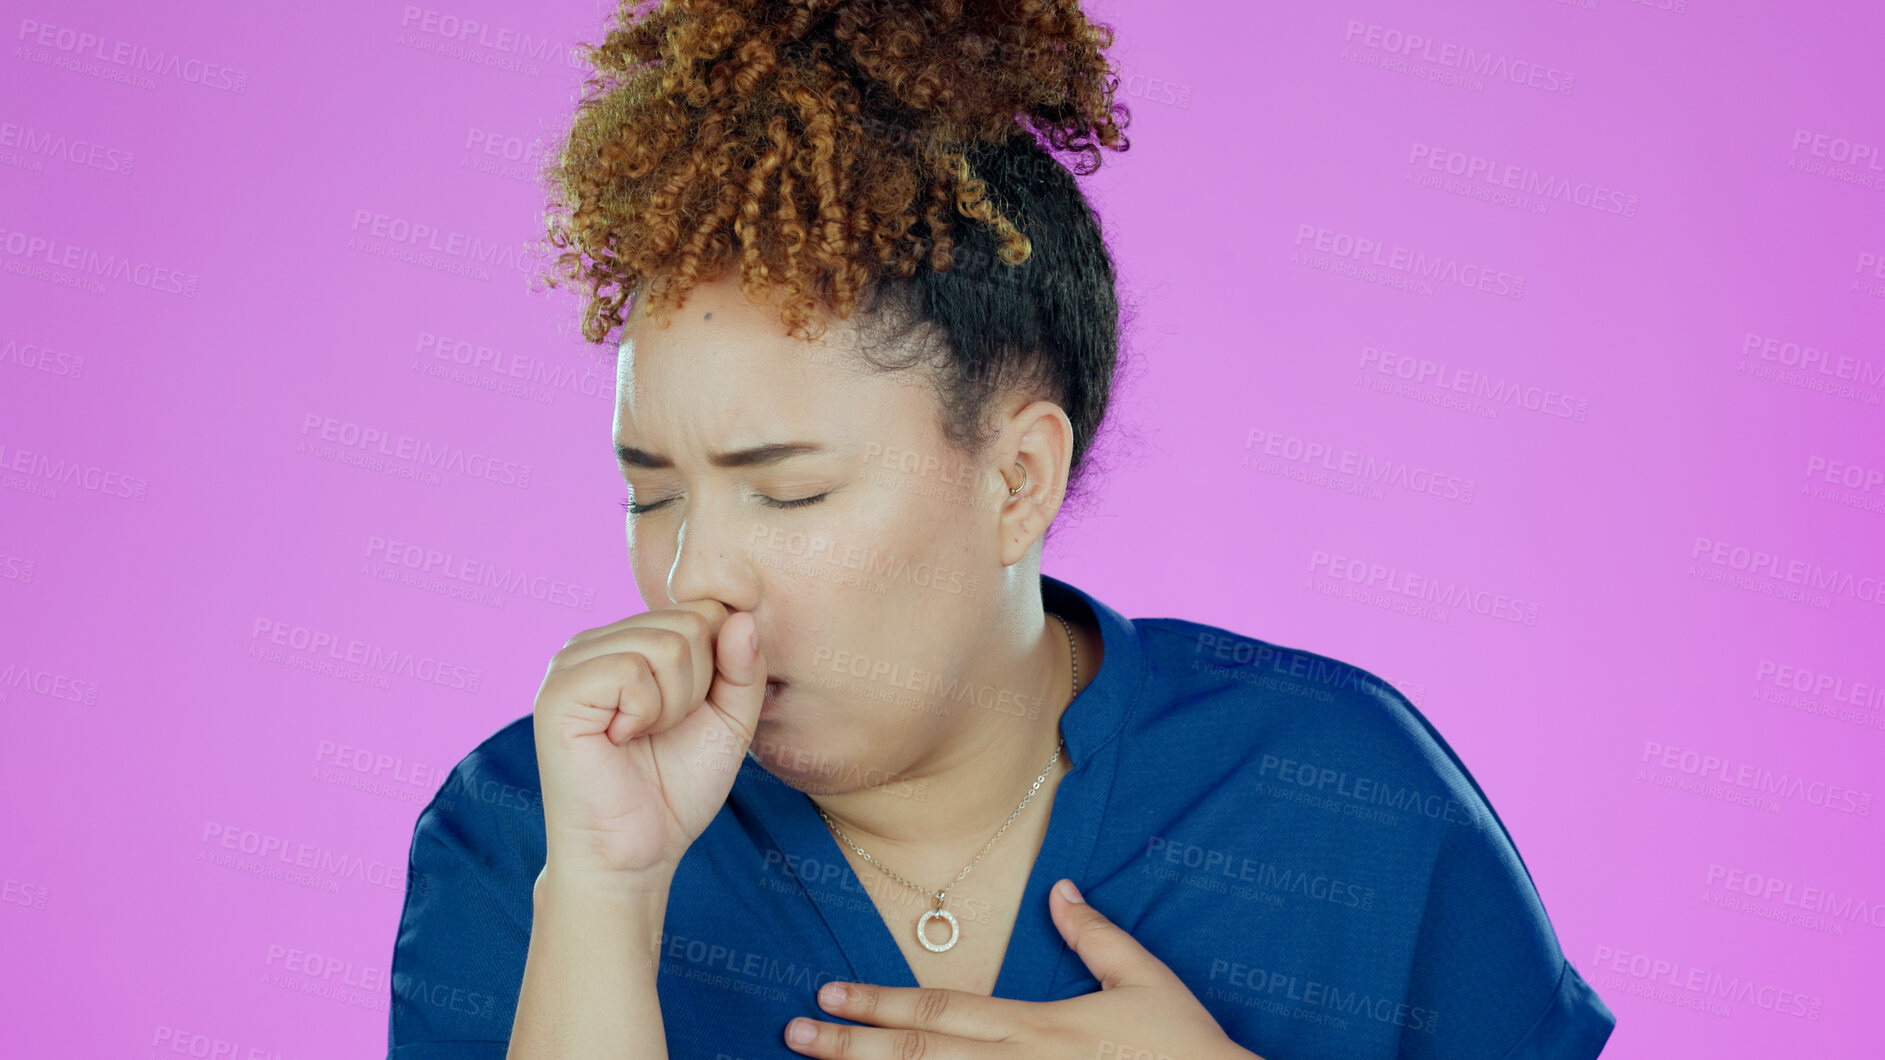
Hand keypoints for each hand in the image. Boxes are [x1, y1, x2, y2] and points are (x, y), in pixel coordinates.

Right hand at [531, 599, 767, 882]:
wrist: (636, 852)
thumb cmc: (678, 787)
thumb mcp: (730, 720)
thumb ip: (743, 667)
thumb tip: (742, 616)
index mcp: (631, 640)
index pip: (703, 608)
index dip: (721, 665)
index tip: (692, 713)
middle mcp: (597, 640)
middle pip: (690, 623)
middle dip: (698, 688)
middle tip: (662, 730)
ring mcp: (572, 661)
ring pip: (667, 644)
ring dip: (673, 705)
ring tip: (642, 735)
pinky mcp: (558, 690)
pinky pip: (631, 671)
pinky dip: (645, 714)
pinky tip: (620, 739)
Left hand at [782, 878, 1263, 1059]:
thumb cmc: (1187, 1048)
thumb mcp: (1147, 982)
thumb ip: (1098, 937)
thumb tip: (1060, 890)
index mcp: (1040, 1025)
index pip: (943, 1011)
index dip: (882, 1001)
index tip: (830, 992)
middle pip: (920, 1056)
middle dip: (851, 1046)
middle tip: (794, 1033)